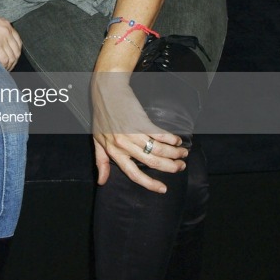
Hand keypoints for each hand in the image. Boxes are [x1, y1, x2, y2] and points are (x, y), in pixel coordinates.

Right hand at [0, 9, 21, 70]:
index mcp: (5, 24)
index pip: (18, 42)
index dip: (15, 54)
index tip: (10, 60)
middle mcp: (6, 30)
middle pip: (16, 51)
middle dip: (13, 62)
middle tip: (6, 68)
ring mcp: (1, 37)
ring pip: (12, 57)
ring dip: (8, 66)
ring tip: (1, 70)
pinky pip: (4, 60)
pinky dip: (2, 66)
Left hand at [91, 73, 187, 192]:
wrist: (106, 90)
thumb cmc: (102, 114)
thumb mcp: (97, 139)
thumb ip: (101, 161)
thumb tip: (102, 181)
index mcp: (113, 152)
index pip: (133, 174)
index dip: (149, 184)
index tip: (163, 189)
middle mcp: (123, 145)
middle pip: (152, 163)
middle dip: (170, 167)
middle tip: (180, 166)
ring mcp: (132, 133)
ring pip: (159, 150)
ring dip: (175, 153)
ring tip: (183, 153)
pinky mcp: (141, 121)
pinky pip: (160, 135)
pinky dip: (172, 139)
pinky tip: (177, 140)